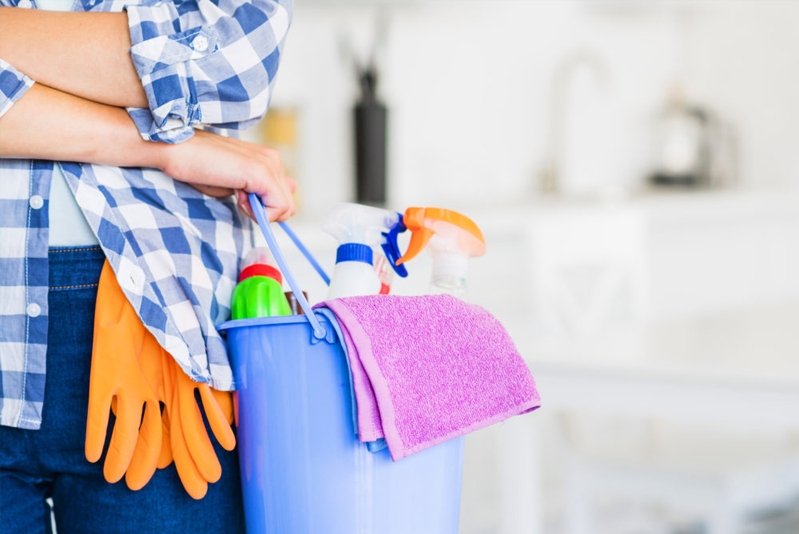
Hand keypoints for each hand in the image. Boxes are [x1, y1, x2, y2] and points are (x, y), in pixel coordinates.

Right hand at [159, 130, 295, 221]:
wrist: (175, 149)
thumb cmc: (197, 167)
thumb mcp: (234, 184)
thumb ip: (257, 194)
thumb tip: (280, 205)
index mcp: (267, 159)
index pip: (285, 196)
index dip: (265, 209)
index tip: (242, 199)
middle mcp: (272, 159)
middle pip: (288, 205)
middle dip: (264, 212)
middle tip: (238, 198)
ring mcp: (269, 164)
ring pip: (286, 208)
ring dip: (261, 212)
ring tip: (236, 196)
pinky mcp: (261, 173)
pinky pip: (278, 207)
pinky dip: (259, 213)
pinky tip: (238, 197)